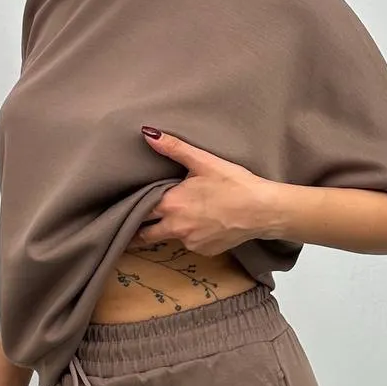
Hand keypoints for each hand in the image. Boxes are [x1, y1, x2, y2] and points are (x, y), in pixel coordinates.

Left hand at [132, 128, 274, 256]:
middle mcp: (176, 228)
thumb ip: (174, 148)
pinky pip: (192, 244)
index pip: (137, 212)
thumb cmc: (235, 184)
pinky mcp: (206, 251)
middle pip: (146, 235)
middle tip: (134, 226)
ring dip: (170, 230)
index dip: (130, 210)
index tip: (123, 210)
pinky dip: (193, 236)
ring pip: (171, 238)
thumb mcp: (203, 161)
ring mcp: (191, 243)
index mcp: (170, 205)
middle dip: (140, 231)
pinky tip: (205, 223)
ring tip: (180, 217)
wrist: (263, 210)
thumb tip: (148, 133)